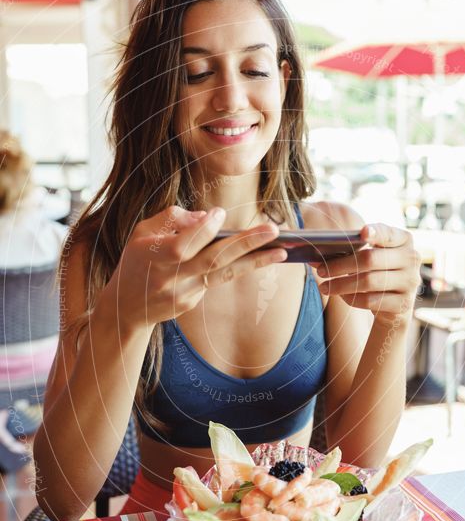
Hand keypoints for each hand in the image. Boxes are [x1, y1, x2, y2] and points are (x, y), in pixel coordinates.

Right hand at [103, 205, 286, 330]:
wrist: (126, 307)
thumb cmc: (136, 260)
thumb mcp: (142, 233)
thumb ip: (171, 218)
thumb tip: (206, 217)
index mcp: (157, 257)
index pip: (186, 243)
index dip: (204, 229)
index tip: (220, 214)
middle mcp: (173, 278)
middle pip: (214, 259)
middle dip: (246, 244)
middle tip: (273, 231)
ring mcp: (184, 294)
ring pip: (223, 274)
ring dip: (255, 262)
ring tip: (282, 251)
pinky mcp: (192, 303)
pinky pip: (215, 280)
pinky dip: (235, 267)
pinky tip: (259, 256)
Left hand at [316, 223, 420, 327]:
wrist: (394, 306)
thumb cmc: (376, 273)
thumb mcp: (370, 258)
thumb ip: (350, 252)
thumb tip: (315, 256)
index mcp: (404, 240)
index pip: (389, 234)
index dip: (376, 232)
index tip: (362, 232)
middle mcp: (411, 259)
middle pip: (370, 259)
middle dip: (340, 265)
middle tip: (320, 270)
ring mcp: (410, 282)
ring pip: (368, 282)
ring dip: (341, 284)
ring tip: (324, 287)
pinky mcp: (403, 304)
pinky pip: (371, 300)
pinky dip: (352, 298)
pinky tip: (342, 296)